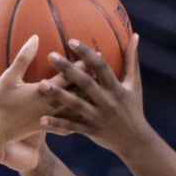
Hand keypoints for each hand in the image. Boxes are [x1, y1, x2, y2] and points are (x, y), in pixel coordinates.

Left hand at [37, 34, 150, 154]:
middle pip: (85, 83)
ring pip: (75, 105)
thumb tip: (134, 35)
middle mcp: (107, 101)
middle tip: (50, 55)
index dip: (87, 54)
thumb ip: (131, 60)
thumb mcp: (135, 84)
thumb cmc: (134, 108)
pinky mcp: (90, 131)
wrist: (135, 140)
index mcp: (116, 88)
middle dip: (68, 69)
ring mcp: (98, 117)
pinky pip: (71, 127)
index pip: (101, 67)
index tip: (72, 41)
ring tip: (40, 84)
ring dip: (58, 95)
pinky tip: (41, 119)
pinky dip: (57, 124)